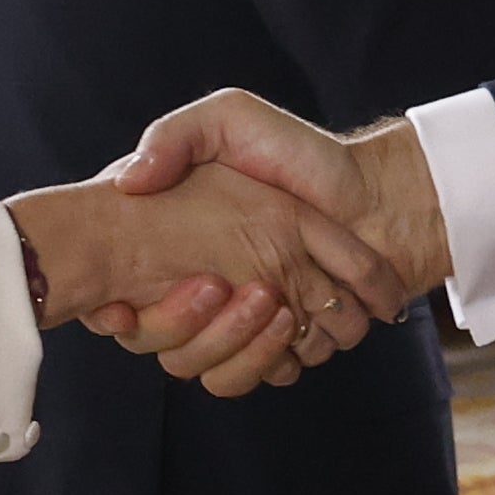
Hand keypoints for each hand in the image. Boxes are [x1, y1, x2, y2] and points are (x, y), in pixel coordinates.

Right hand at [8, 164, 402, 393]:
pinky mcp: (286, 344)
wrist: (375, 194)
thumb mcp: (229, 119)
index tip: (121, 309)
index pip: (125, 306)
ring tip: (273, 307)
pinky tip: (293, 322)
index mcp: (178, 252)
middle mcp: (205, 295)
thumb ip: (174, 137)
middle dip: (193, 329)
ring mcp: (247, 323)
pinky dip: (277, 358)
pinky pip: (267, 375)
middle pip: (170, 349)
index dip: (120, 315)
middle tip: (219, 288)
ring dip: (240, 347)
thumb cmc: (298, 153)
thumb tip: (129, 182)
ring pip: (215, 370)